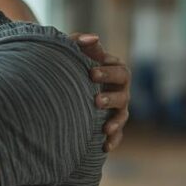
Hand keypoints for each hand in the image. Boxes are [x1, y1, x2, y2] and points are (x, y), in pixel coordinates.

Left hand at [71, 33, 130, 152]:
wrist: (62, 81)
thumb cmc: (70, 61)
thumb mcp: (72, 49)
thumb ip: (80, 42)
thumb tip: (94, 38)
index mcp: (114, 70)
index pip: (119, 70)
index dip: (108, 72)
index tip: (91, 73)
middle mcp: (119, 89)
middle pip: (124, 93)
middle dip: (111, 97)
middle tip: (95, 100)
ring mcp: (117, 108)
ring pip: (123, 115)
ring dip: (115, 121)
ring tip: (104, 127)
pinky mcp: (110, 123)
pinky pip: (117, 134)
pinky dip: (113, 140)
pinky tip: (104, 147)